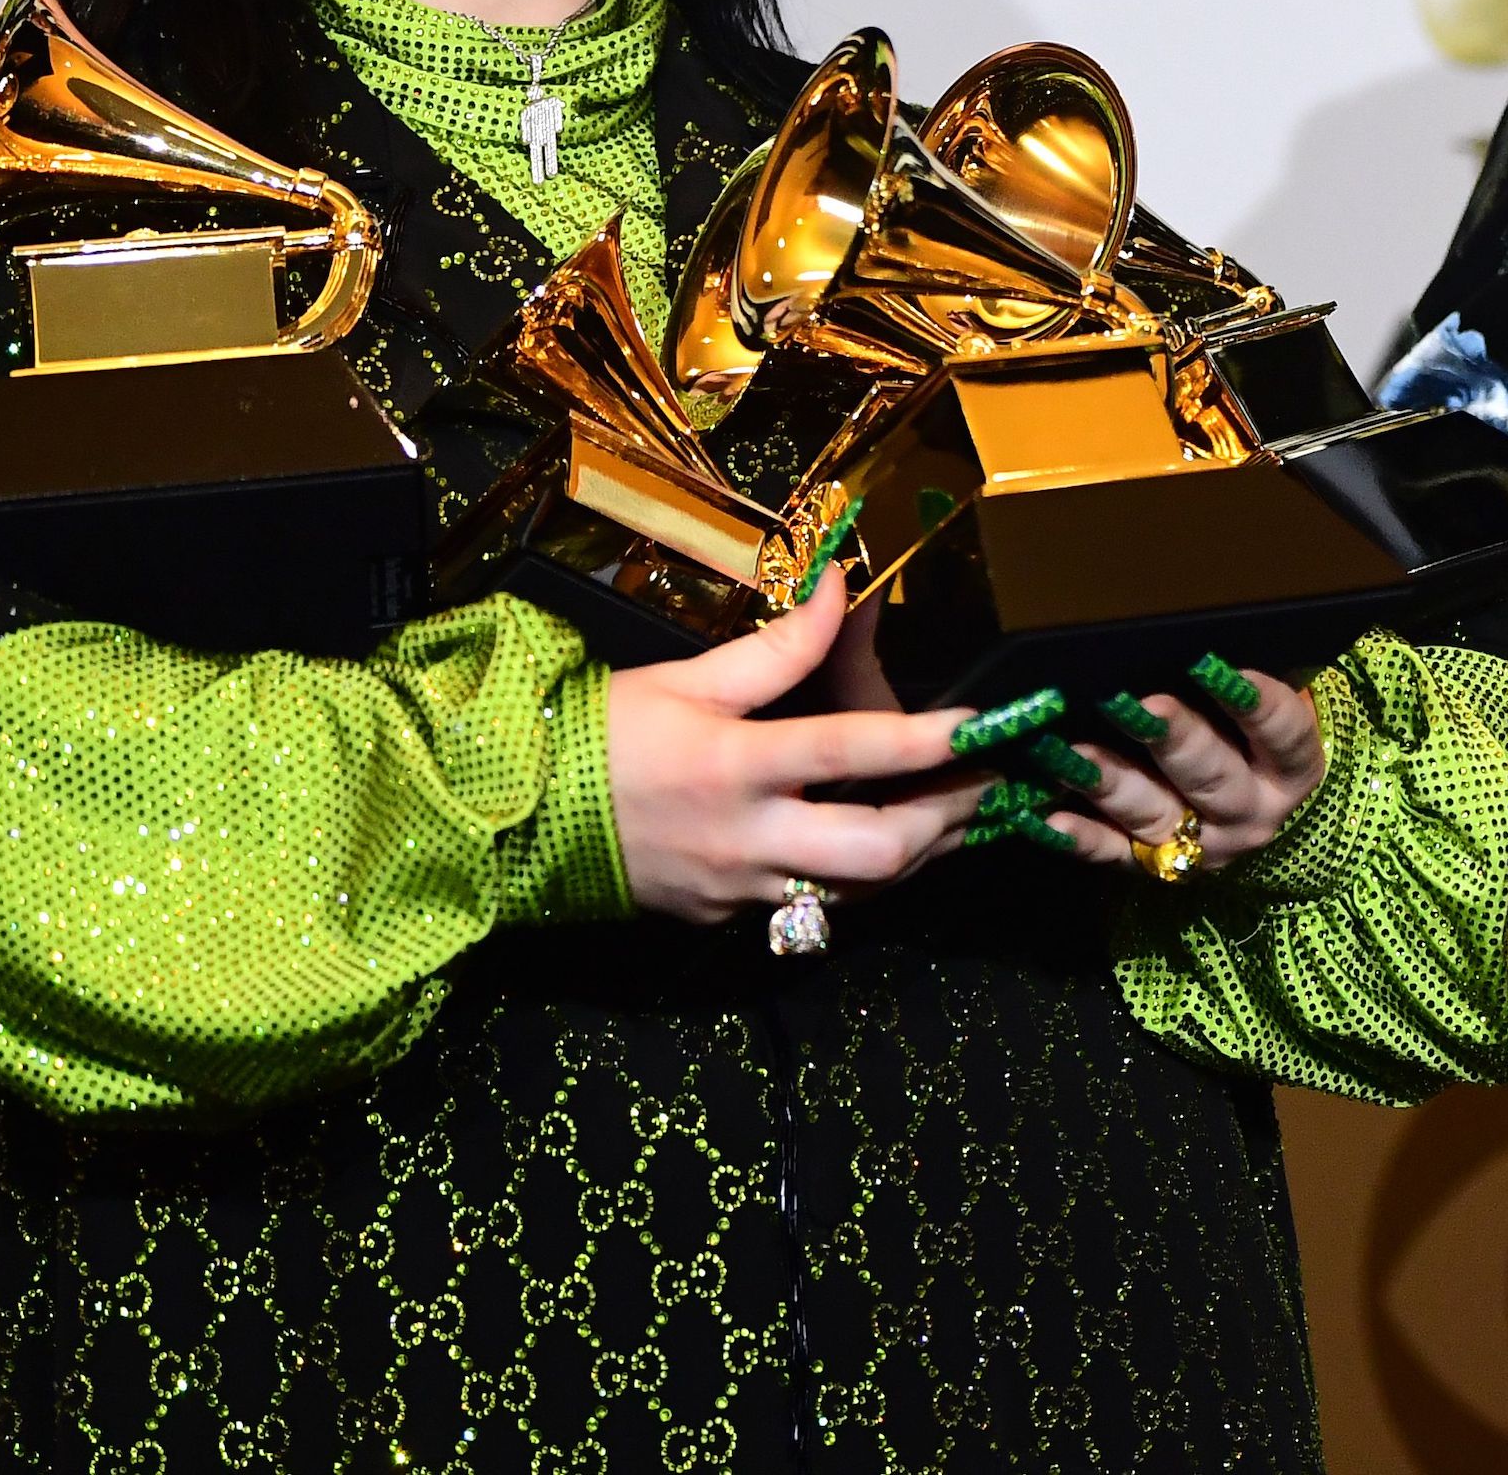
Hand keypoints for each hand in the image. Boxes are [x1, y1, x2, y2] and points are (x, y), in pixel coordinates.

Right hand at [606, 580, 988, 922]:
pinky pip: (813, 909)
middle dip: (945, 821)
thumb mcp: (690, 678)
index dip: (928, 741)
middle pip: (876, 851)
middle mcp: (747, 837)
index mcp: (737, 764)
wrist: (517, 821)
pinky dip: (858, 880)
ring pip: (855, 892)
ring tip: (957, 816)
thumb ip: (778, 647)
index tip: (987, 726)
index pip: (852, 750)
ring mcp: (738, 889)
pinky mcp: (726, 919)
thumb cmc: (604, 734)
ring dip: (915, 857)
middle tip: (989, 786)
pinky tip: (884, 847)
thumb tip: (843, 587)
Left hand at [971, 662, 1327, 875]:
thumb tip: (1200, 627)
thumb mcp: (1275, 711)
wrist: (1258, 816)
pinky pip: (1115, 853)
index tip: (1220, 665)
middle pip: (1213, 777)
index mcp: (1289, 771)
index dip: (1257, 702)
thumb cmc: (1258, 737)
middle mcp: (1250, 812)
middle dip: (1175, 739)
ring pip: (1155, 813)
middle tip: (1141, 704)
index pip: (1282, 733)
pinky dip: (1082, 838)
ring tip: (1072, 752)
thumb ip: (1247, 681)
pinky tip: (1048, 820)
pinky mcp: (1155, 865)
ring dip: (1111, 781)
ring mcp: (1202, 845)